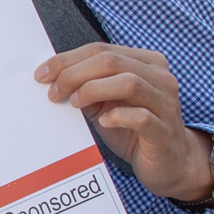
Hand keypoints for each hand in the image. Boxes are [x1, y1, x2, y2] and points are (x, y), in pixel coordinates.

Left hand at [34, 44, 213, 201]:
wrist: (171, 163)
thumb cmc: (135, 130)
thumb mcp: (108, 104)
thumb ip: (88, 87)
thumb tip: (51, 78)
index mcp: (147, 63)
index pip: (101, 50)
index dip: (68, 59)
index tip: (42, 74)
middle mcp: (160, 77)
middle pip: (111, 62)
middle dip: (75, 73)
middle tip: (53, 92)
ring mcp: (165, 103)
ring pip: (129, 82)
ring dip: (93, 90)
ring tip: (75, 103)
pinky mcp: (164, 131)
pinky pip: (142, 117)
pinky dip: (118, 116)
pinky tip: (103, 121)